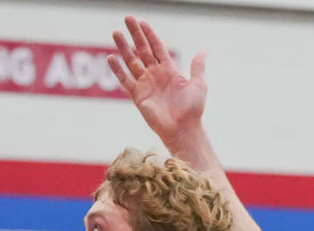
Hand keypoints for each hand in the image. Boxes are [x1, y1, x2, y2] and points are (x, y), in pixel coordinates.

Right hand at [109, 16, 206, 147]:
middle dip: (135, 34)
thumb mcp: (198, 84)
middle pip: (142, 50)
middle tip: (127, 19)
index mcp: (169, 71)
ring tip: (115, 33)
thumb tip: (202, 52)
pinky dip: (118, 70)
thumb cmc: (192, 109)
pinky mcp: (137, 96)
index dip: (150, 35)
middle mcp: (155, 75)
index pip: (157, 48)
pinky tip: (111, 58)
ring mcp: (145, 85)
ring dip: (123, 47)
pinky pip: (125, 80)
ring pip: (131, 61)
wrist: (183, 128)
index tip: (142, 22)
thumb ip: (197, 67)